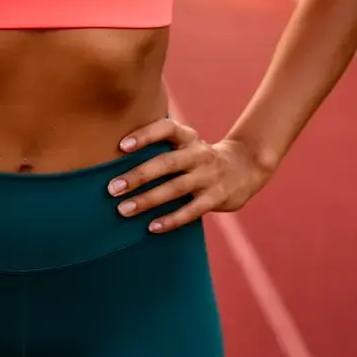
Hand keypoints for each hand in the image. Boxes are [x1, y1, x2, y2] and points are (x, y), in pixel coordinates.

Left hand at [106, 118, 274, 233]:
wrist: (244, 167)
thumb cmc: (198, 156)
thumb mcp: (185, 143)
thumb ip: (159, 145)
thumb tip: (115, 153)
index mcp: (188, 137)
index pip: (166, 129)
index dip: (145, 135)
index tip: (122, 146)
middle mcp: (198, 154)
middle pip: (166, 163)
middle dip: (138, 176)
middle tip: (112, 188)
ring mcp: (208, 176)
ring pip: (175, 189)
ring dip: (148, 200)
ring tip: (124, 210)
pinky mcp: (216, 197)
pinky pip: (191, 210)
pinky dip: (171, 219)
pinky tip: (151, 227)